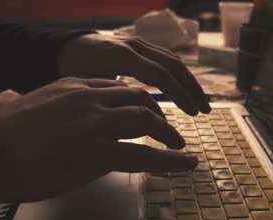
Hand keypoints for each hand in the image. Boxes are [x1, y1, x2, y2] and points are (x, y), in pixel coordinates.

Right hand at [0, 78, 197, 202]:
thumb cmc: (0, 137)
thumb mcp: (30, 109)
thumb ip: (47, 109)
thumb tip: (40, 115)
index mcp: (74, 87)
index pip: (117, 88)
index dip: (136, 101)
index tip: (146, 111)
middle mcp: (90, 99)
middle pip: (138, 99)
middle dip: (158, 114)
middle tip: (167, 129)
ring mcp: (96, 124)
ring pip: (146, 121)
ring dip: (167, 133)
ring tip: (178, 145)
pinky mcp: (98, 152)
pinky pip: (144, 155)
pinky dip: (170, 161)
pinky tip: (186, 163)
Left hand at [58, 34, 209, 114]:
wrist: (68, 48)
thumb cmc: (74, 73)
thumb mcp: (87, 88)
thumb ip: (111, 99)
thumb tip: (138, 123)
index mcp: (122, 57)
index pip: (161, 75)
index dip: (180, 95)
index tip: (193, 114)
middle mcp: (134, 46)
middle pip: (173, 65)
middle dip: (192, 88)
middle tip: (205, 111)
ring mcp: (139, 43)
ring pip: (173, 60)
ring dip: (189, 81)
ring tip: (200, 103)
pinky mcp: (141, 46)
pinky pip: (166, 58)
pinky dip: (179, 75)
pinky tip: (186, 91)